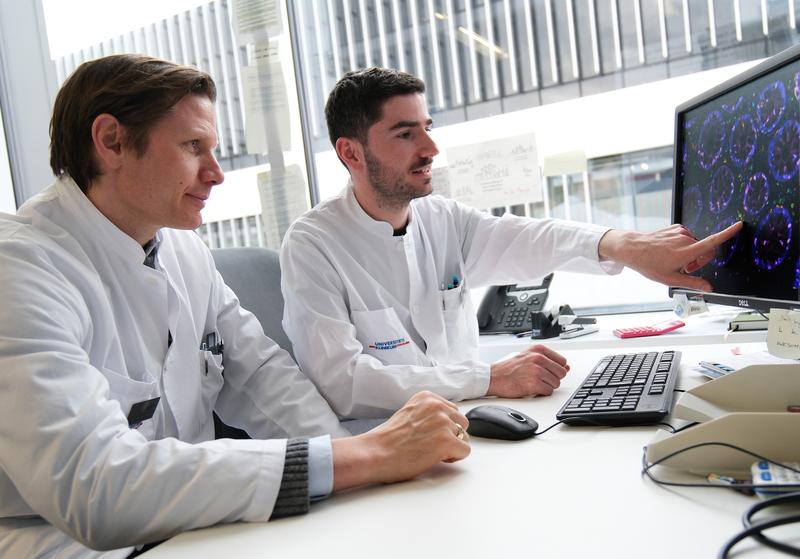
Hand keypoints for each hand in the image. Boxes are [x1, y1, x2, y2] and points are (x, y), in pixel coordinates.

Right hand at [331, 391, 469, 490]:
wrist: (375, 452)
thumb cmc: (388, 439)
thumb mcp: (409, 413)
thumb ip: (427, 413)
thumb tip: (446, 423)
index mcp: (427, 397)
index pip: (452, 410)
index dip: (444, 426)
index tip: (431, 434)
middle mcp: (437, 406)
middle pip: (462, 422)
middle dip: (451, 435)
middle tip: (433, 446)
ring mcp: (443, 423)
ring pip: (464, 437)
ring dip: (453, 447)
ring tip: (434, 453)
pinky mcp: (446, 441)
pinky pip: (465, 451)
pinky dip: (455, 458)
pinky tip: (437, 459)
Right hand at [488, 344, 568, 397]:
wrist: (493, 377)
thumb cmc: (509, 368)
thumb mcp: (528, 356)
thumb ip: (548, 360)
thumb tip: (567, 367)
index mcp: (538, 350)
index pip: (562, 361)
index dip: (556, 369)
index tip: (548, 371)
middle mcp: (538, 358)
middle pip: (561, 373)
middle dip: (553, 378)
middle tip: (540, 378)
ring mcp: (536, 371)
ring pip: (556, 383)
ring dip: (546, 386)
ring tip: (533, 382)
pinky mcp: (534, 384)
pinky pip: (549, 391)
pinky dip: (542, 393)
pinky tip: (532, 388)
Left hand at [598, 221, 742, 291]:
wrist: (633, 249)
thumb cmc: (649, 264)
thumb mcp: (670, 279)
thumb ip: (692, 283)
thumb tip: (708, 288)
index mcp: (686, 252)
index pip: (712, 241)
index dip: (727, 233)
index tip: (739, 225)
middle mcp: (685, 239)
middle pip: (706, 249)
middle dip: (701, 260)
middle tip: (687, 269)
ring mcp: (680, 231)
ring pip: (696, 244)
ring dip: (691, 253)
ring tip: (676, 260)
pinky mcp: (676, 227)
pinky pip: (687, 237)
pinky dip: (684, 245)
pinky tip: (671, 251)